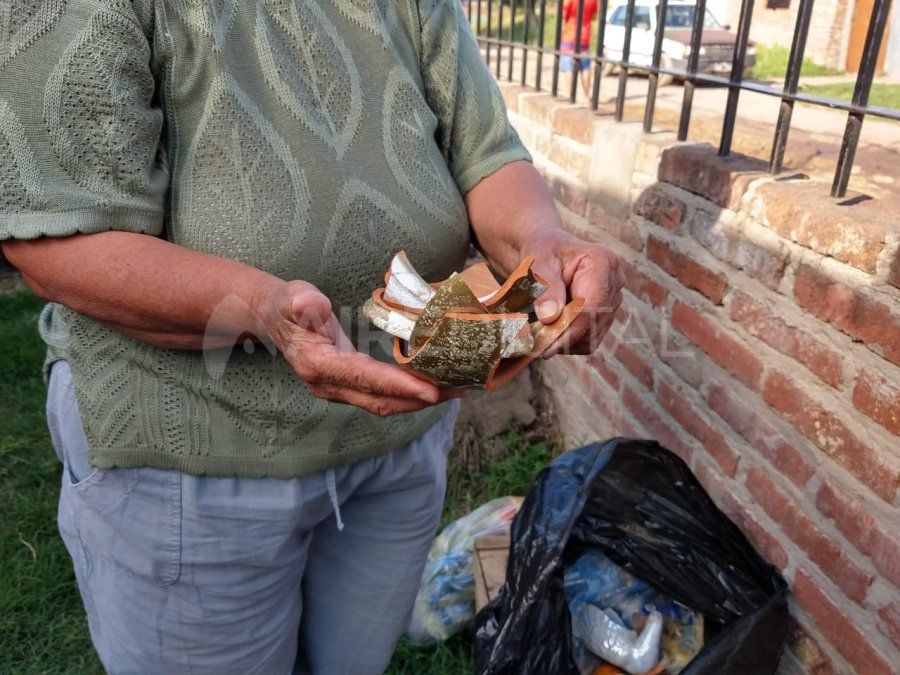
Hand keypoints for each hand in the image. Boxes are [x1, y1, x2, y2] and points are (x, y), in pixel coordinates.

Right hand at [253, 279, 459, 415]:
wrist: (274, 318)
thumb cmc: (287, 304)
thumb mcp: (291, 296)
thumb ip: (301, 302)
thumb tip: (310, 305)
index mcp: (317, 365)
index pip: (364, 378)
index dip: (398, 386)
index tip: (430, 390)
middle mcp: (328, 385)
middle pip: (380, 400)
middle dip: (419, 399)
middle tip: (457, 389)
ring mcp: (337, 390)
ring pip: (383, 404)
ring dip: (418, 401)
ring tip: (453, 390)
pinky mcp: (347, 387)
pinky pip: (381, 397)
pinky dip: (407, 395)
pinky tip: (432, 386)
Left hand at [523, 230, 624, 357]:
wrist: (547, 251)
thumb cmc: (542, 252)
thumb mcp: (538, 265)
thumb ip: (546, 290)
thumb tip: (551, 318)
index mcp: (602, 262)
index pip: (592, 307)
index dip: (571, 331)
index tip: (547, 348)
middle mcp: (615, 281)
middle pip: (594, 324)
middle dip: (565, 337)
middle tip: (535, 342)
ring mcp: (614, 299)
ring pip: (593, 336)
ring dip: (566, 341)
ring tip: (541, 331)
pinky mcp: (607, 314)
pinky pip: (590, 339)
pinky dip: (570, 341)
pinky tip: (553, 329)